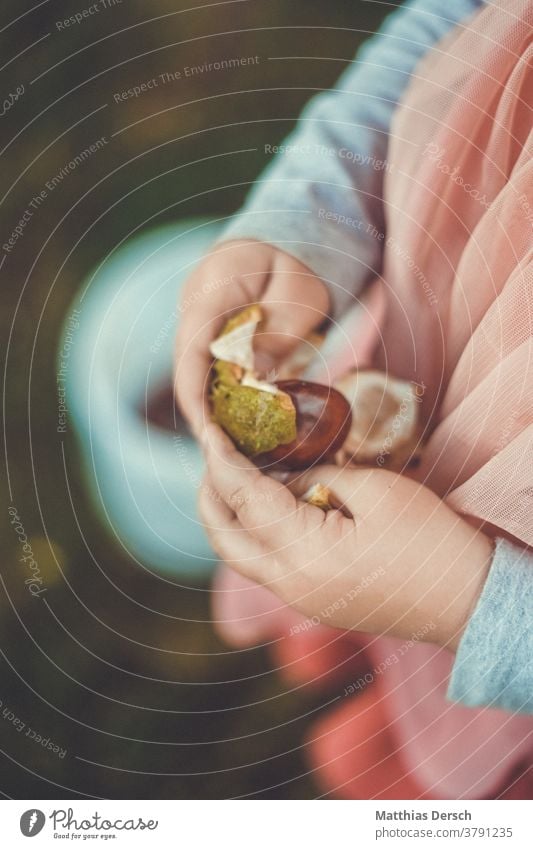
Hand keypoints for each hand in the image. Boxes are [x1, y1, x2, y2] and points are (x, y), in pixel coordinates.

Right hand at [174, 240, 329, 436]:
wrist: (284, 247)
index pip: (192, 342)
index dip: (194, 390)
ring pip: (191, 369)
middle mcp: (194, 301)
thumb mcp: (302, 294)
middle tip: (219, 453)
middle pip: (185, 362)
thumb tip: (253, 373)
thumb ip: (279, 331)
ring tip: (225, 448)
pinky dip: (214, 397)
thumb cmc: (299, 268)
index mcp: (215, 283)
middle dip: (198, 410)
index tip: (206, 430)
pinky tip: (229, 425)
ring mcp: (195, 317)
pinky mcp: (204, 334)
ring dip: (205, 407)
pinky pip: (203, 368)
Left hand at [199, 424, 493, 650]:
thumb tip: (282, 477)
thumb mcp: (374, 491)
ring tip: (240, 473)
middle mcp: (290, 584)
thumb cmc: (429, 542)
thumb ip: (317, 478)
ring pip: (240, 556)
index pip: (243, 500)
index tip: (209, 432)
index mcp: (305, 554)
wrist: (465, 602)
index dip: (221, 462)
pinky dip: (256, 532)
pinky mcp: (312, 602)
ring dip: (230, 515)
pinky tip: (271, 504)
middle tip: (217, 454)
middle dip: (210, 494)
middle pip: (224, 539)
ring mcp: (299, 599)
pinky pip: (266, 565)